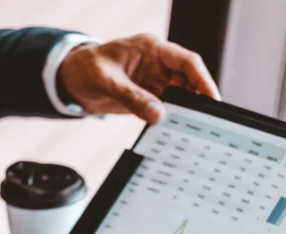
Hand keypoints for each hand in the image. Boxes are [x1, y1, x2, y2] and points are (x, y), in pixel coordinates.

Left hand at [57, 34, 220, 123]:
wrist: (72, 81)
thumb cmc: (86, 69)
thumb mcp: (105, 80)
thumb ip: (131, 97)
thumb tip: (157, 114)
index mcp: (152, 49)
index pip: (186, 62)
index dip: (202, 80)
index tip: (212, 99)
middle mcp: (158, 65)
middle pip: (188, 81)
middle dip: (198, 100)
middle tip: (206, 123)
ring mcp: (155, 82)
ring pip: (180, 97)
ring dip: (186, 113)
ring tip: (193, 131)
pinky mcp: (150, 98)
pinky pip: (167, 110)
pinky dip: (172, 120)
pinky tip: (176, 133)